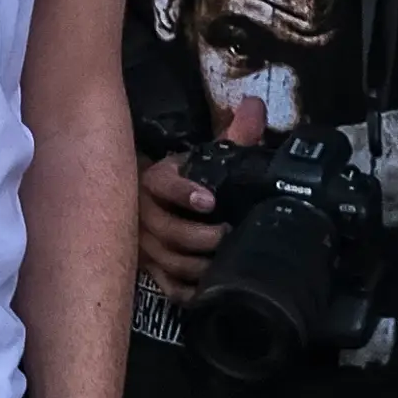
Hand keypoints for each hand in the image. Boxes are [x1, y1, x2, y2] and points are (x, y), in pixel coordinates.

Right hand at [136, 94, 257, 300]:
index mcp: (155, 181)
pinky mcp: (151, 270)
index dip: (184, 194)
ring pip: (168, 261)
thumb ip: (234, 133)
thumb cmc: (185, 178)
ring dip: (198, 265)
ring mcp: (145, 245)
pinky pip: (166, 286)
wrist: (152, 202)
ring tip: (227, 262)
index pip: (163, 185)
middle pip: (168, 232)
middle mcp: (144, 214)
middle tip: (228, 235)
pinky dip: (187, 291)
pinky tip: (209, 290)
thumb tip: (254, 106)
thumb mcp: (205, 155)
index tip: (209, 200)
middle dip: (200, 237)